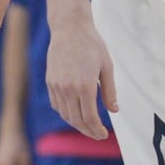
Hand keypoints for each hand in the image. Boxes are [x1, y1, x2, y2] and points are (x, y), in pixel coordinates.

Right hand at [46, 14, 116, 139]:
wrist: (69, 29)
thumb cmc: (92, 45)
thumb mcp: (107, 66)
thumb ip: (109, 91)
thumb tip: (114, 111)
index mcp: (84, 86)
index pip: (89, 118)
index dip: (97, 130)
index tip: (104, 135)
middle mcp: (68, 89)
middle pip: (76, 120)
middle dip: (88, 131)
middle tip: (98, 135)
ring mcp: (56, 86)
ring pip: (65, 114)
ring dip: (77, 124)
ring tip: (89, 126)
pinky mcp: (50, 82)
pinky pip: (57, 105)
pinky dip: (66, 113)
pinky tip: (75, 113)